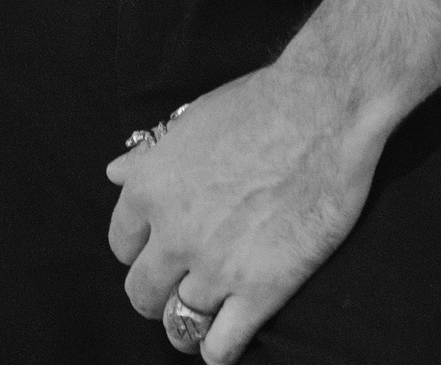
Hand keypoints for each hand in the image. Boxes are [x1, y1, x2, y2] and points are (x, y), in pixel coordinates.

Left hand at [105, 58, 386, 360]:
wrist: (325, 107)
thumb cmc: (263, 102)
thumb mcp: (195, 118)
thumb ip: (152, 154)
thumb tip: (115, 172)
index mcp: (151, 186)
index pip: (121, 243)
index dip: (141, 247)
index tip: (159, 246)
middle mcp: (172, 232)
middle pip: (141, 291)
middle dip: (157, 290)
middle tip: (181, 282)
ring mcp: (214, 266)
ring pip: (177, 322)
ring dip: (187, 322)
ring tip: (205, 314)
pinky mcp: (260, 290)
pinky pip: (221, 346)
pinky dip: (218, 349)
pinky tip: (227, 337)